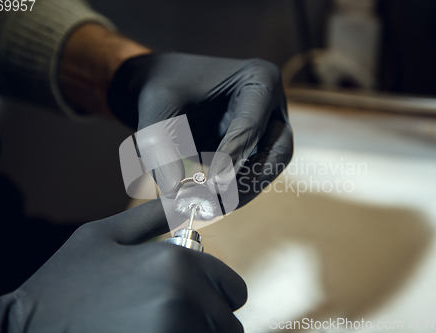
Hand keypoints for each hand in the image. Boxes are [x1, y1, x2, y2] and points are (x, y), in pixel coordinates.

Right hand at [0, 200, 246, 332]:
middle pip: (228, 322)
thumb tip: (192, 194)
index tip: (191, 300)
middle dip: (208, 321)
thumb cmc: (67, 283)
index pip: (234, 288)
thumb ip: (155, 215)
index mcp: (177, 261)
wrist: (27, 330)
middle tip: (168, 317)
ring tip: (156, 327)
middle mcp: (184, 298)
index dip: (217, 295)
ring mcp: (175, 331)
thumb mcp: (103, 235)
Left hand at [108, 53, 292, 206]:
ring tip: (212, 207)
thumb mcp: (156, 110)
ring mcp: (268, 127)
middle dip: (251, 180)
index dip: (233, 156)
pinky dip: (236, 191)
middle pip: (279, 151)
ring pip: (271, 168)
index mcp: (259, 79)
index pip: (252, 124)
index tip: (212, 184)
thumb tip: (173, 190)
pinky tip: (212, 203)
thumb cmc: (160, 87)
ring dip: (245, 191)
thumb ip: (161, 147)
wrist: (158, 86)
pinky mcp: (256, 147)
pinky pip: (256, 174)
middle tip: (221, 201)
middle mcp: (272, 104)